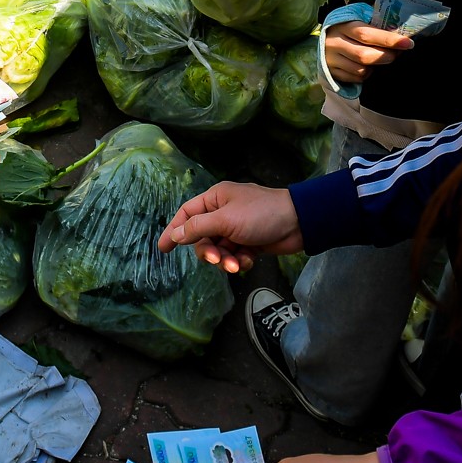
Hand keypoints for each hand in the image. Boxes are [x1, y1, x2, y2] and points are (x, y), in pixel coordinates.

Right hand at [157, 180, 301, 272]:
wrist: (298, 223)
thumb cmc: (260, 214)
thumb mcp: (225, 219)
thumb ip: (198, 227)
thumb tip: (175, 234)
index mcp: (215, 199)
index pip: (186, 214)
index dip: (173, 230)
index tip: (163, 249)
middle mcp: (223, 212)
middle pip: (202, 237)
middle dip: (209, 251)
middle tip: (217, 260)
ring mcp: (236, 228)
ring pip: (219, 249)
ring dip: (225, 260)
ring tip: (236, 264)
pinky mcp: (249, 242)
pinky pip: (234, 255)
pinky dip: (239, 261)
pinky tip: (248, 261)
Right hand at [322, 21, 411, 84]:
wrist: (324, 41)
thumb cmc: (348, 29)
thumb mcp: (357, 21)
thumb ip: (375, 24)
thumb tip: (400, 30)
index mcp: (343, 26)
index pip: (367, 34)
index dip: (389, 39)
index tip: (408, 43)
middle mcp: (335, 44)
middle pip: (364, 55)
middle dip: (386, 56)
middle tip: (398, 54)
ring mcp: (332, 60)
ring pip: (361, 70)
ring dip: (377, 67)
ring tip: (381, 59)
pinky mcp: (332, 73)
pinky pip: (356, 78)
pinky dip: (367, 74)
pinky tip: (369, 66)